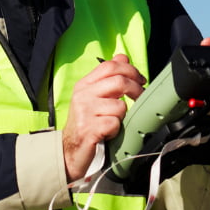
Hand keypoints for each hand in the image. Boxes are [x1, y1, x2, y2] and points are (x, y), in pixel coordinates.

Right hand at [62, 54, 145, 181]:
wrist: (69, 151)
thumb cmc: (87, 123)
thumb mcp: (94, 96)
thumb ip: (108, 77)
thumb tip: (123, 57)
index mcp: (84, 84)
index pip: (110, 66)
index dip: (130, 70)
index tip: (140, 80)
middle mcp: (82, 95)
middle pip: (119, 81)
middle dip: (136, 89)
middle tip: (141, 97)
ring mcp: (84, 112)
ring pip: (120, 105)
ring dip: (122, 116)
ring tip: (113, 122)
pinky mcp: (88, 129)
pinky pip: (115, 123)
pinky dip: (116, 129)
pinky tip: (107, 133)